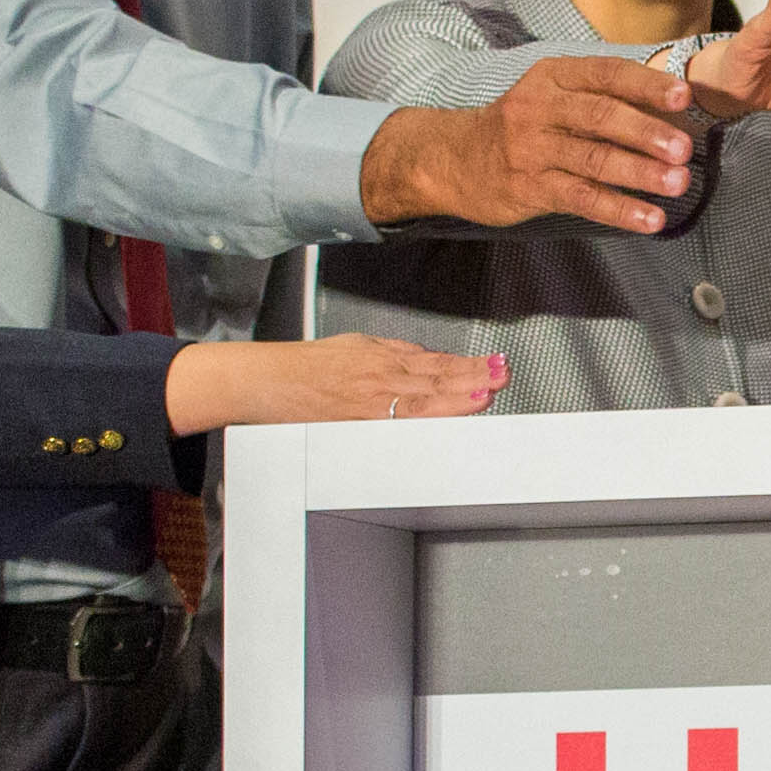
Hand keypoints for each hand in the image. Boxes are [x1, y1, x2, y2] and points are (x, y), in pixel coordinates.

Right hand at [167, 336, 506, 425]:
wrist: (268, 382)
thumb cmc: (307, 368)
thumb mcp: (356, 347)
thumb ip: (395, 355)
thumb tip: (430, 361)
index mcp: (381, 356)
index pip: (435, 362)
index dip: (468, 364)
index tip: (494, 364)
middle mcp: (379, 377)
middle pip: (436, 379)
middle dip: (473, 378)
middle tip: (503, 375)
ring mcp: (370, 402)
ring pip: (423, 400)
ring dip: (459, 396)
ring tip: (487, 393)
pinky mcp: (358, 424)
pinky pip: (399, 423)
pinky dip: (427, 419)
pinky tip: (447, 418)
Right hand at [360, 58, 698, 232]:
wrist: (454, 158)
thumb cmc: (523, 125)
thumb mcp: (553, 95)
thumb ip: (604, 96)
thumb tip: (674, 108)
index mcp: (553, 76)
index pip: (606, 73)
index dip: (646, 84)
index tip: (683, 96)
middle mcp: (540, 107)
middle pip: (600, 116)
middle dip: (646, 131)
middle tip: (685, 148)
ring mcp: (532, 149)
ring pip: (593, 158)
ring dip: (639, 172)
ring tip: (677, 183)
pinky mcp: (529, 187)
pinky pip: (581, 198)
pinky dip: (619, 208)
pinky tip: (649, 219)